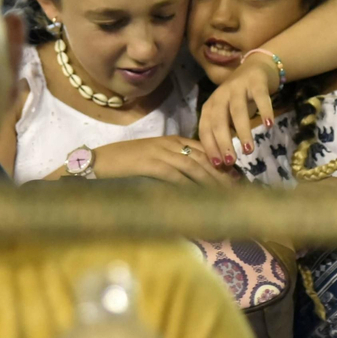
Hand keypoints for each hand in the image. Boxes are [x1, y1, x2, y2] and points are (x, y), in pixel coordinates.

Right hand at [91, 137, 237, 186]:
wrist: (98, 162)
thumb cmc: (124, 163)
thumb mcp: (153, 159)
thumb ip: (173, 164)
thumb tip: (194, 180)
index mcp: (171, 140)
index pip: (204, 149)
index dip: (221, 163)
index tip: (236, 177)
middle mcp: (169, 144)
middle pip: (204, 157)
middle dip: (222, 174)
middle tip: (238, 189)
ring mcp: (160, 152)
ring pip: (194, 166)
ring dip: (211, 181)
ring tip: (225, 195)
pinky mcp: (150, 163)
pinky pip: (176, 175)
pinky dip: (190, 186)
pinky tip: (200, 197)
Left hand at [198, 57, 277, 167]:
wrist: (256, 67)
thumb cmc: (239, 98)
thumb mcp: (227, 114)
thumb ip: (225, 133)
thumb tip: (225, 164)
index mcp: (210, 106)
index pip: (205, 129)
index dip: (210, 147)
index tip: (218, 166)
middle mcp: (221, 96)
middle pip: (218, 120)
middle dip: (223, 142)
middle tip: (231, 161)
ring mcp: (238, 87)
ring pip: (237, 110)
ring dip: (242, 131)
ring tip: (248, 150)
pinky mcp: (256, 82)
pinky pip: (260, 97)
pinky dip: (264, 111)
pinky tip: (269, 125)